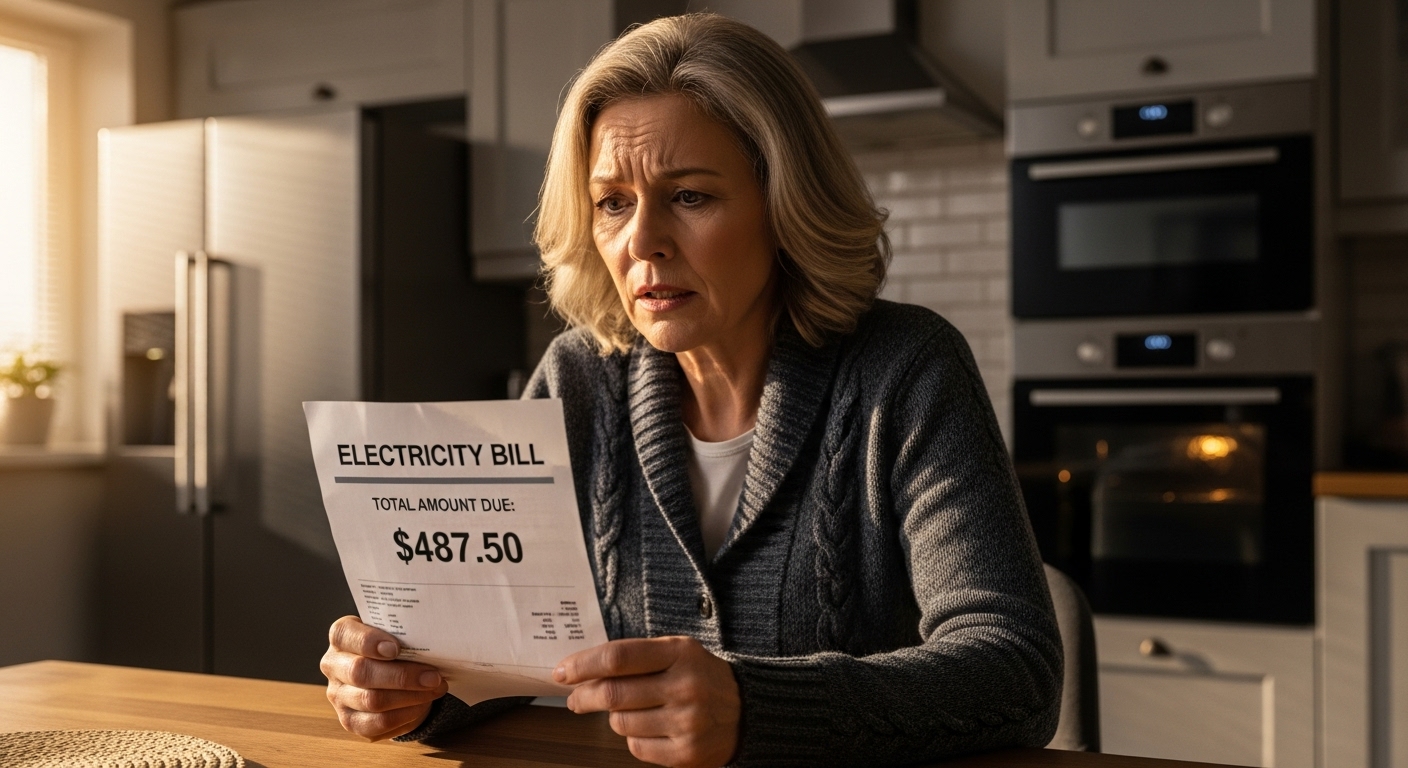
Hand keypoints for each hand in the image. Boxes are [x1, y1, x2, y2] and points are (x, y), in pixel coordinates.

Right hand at [320, 615, 448, 740]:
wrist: (392, 676)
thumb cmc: (394, 648)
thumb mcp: (396, 634)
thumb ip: (404, 635)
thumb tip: (431, 641)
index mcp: (341, 637)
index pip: (344, 635)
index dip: (368, 641)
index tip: (396, 648)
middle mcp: (333, 666)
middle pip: (360, 672)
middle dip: (401, 676)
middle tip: (432, 676)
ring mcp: (339, 696)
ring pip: (371, 700)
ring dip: (410, 696)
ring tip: (434, 689)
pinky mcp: (351, 721)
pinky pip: (378, 723)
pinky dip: (406, 714)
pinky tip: (423, 704)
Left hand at [555, 636, 739, 767]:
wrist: (747, 712)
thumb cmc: (702, 678)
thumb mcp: (678, 652)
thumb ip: (637, 656)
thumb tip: (583, 669)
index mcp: (681, 653)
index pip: (618, 657)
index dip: (583, 664)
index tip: (562, 671)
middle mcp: (685, 687)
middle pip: (613, 694)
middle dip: (584, 696)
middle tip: (575, 698)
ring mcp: (686, 723)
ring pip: (620, 723)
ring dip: (615, 717)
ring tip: (631, 710)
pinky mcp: (686, 753)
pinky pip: (636, 747)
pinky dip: (633, 737)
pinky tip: (650, 728)